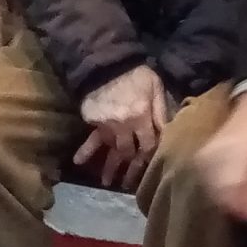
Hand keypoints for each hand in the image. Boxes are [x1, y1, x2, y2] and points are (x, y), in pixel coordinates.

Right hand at [73, 63, 170, 188]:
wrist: (107, 62)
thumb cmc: (136, 74)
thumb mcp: (156, 87)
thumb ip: (161, 110)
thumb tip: (168, 132)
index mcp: (142, 116)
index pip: (149, 144)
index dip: (151, 156)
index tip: (152, 167)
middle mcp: (124, 125)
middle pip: (130, 152)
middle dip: (130, 169)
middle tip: (129, 184)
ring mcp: (107, 124)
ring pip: (111, 149)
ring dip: (109, 166)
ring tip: (107, 182)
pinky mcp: (93, 120)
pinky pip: (92, 138)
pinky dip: (86, 150)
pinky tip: (78, 161)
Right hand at [196, 89, 246, 221]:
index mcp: (237, 153)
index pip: (231, 191)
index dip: (243, 207)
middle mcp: (215, 154)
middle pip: (218, 194)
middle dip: (237, 205)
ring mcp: (205, 154)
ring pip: (210, 189)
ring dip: (228, 198)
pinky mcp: (201, 155)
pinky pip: (206, 181)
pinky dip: (219, 189)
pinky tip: (234, 189)